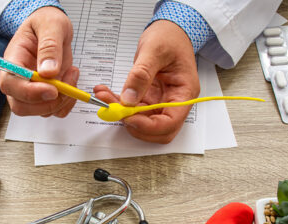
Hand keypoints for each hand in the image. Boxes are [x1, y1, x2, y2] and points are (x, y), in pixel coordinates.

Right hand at [0, 7, 78, 117]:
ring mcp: (33, 89)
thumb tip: (48, 71)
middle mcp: (19, 79)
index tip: (52, 89)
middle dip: (47, 103)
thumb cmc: (46, 22)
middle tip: (66, 85)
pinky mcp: (47, 94)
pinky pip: (55, 110)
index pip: (10, 84)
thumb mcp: (51, 25)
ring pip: (41, 111)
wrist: (52, 27)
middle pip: (21, 106)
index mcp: (13, 60)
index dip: (30, 92)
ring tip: (72, 74)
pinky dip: (68, 103)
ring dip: (62, 100)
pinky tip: (72, 82)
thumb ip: (49, 46)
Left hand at [94, 20, 199, 142]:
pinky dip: (117, 104)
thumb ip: (141, 75)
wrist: (169, 30)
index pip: (170, 122)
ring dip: (121, 114)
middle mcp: (174, 101)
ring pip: (141, 120)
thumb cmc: (169, 37)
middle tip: (113, 109)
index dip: (149, 126)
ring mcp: (160, 101)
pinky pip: (132, 109)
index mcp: (184, 92)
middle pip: (157, 129)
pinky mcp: (148, 98)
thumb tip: (129, 98)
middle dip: (133, 123)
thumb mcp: (154, 50)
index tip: (129, 118)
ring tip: (103, 96)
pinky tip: (105, 93)